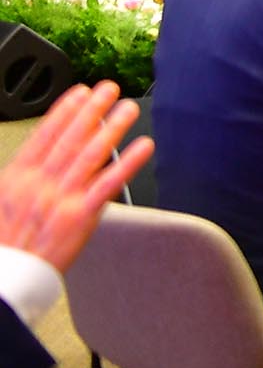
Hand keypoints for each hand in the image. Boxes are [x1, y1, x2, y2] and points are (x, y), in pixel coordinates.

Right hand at [0, 81, 151, 271]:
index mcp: (17, 179)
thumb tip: (44, 153)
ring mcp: (60, 199)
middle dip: (91, 110)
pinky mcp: (80, 217)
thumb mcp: (3, 202)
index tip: (79, 93)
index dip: (63, 111)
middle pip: (70, 139)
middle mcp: (39, 184)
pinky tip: (143, 146)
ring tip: (127, 109)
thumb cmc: (7, 243)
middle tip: (109, 89)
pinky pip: (108, 184)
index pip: (44, 136)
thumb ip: (24, 177)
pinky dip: (127, 163)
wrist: (8, 278)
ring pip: (90, 155)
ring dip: (112, 128)